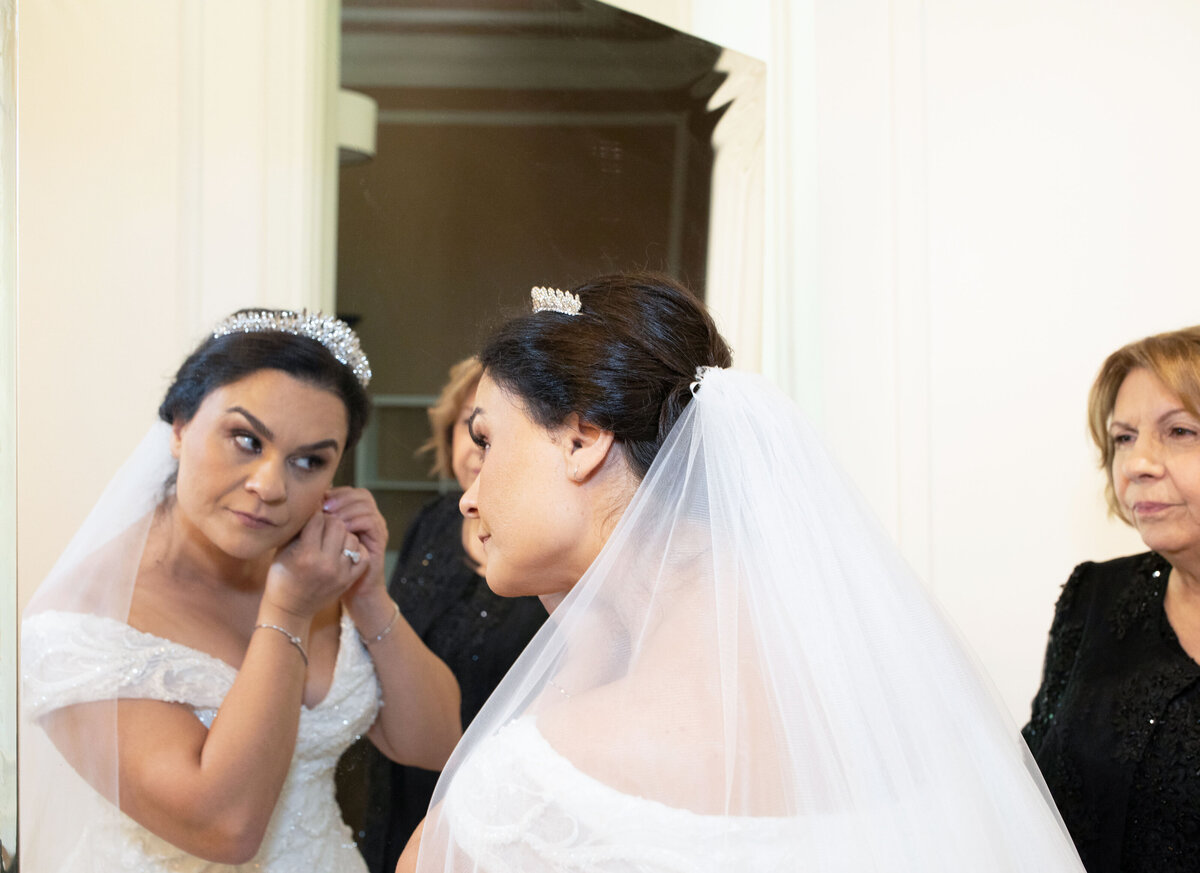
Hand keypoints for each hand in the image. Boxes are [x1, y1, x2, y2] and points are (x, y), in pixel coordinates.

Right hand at [265, 508, 368, 618]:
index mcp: (306, 554)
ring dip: (343, 535)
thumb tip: (313, 503)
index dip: (315, 514)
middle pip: (338, 525)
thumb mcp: (283, 549)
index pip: (318, 518)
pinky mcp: (349, 580)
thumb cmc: (281, 575)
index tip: (312, 516)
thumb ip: (298, 527)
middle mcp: (325, 563)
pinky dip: (355, 550)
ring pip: (351, 538)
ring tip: (332, 540)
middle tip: (323, 527)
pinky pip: (362, 555)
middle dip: (330, 522)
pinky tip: (343, 550)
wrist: (290, 608)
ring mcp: (340, 573)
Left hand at [321, 487, 388, 602]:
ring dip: (347, 509)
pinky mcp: (379, 541)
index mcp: (356, 515)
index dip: (334, 493)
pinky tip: (342, 528)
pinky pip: (371, 522)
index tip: (317, 501)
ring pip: (366, 505)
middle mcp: (369, 518)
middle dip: (341, 499)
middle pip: (361, 494)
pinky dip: (356, 521)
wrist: (353, 592)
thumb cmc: (329, 569)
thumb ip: (315, 524)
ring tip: (331, 517)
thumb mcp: (319, 543)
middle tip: (324, 508)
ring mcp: (376, 528)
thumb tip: (300, 505)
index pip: (350, 491)